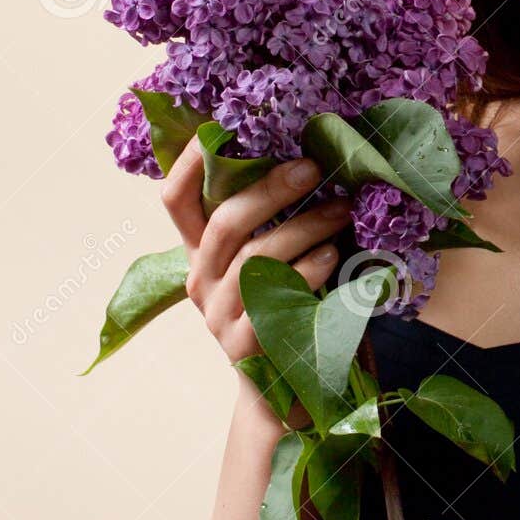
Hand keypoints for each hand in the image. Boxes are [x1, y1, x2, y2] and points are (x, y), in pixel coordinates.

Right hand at [160, 137, 352, 367]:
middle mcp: (201, 281)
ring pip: (255, 259)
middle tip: (314, 168)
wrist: (291, 394)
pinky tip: (332, 258)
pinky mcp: (244, 348)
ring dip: (303, 227)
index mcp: (202, 253)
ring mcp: (219, 317)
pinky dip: (306, 273)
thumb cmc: (292, 310)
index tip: (218, 126)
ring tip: (342, 212)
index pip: (177, 201)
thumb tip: (311, 158)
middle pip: (224, 223)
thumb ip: (276, 222)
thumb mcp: (276, 261)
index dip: (191, 163)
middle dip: (270, 189)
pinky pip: (273, 301)